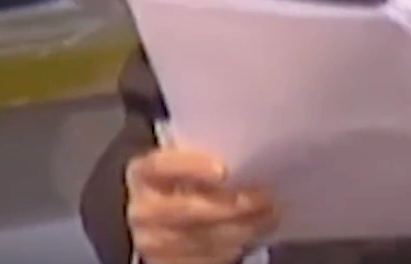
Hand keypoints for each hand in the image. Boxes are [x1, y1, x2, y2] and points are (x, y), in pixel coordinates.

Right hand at [126, 146, 276, 263]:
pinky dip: (231, 250)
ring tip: (268, 218)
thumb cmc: (185, 178)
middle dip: (231, 206)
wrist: (162, 216)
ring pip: (200, 240)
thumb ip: (208, 157)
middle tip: (265, 199)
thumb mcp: (187, 161)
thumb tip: (248, 157)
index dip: (192, 167)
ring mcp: (151, 242)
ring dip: (240, 230)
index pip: (161, 166)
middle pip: (187, 210)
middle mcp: (142, 209)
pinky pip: (202, 261)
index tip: (224, 170)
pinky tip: (251, 236)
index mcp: (143, 173)